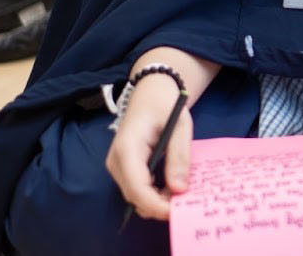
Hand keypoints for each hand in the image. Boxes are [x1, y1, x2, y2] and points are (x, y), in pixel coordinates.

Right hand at [105, 74, 193, 221]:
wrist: (150, 92)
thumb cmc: (165, 104)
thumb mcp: (180, 125)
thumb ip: (179, 157)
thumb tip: (180, 189)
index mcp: (127, 149)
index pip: (138, 189)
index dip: (157, 205)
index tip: (179, 211)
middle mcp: (116, 161)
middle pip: (135, 197)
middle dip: (159, 206)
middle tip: (187, 203)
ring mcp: (116, 166)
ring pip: (135, 197)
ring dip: (157, 201)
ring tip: (181, 193)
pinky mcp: (122, 168)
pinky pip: (136, 189)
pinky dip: (153, 194)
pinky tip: (171, 187)